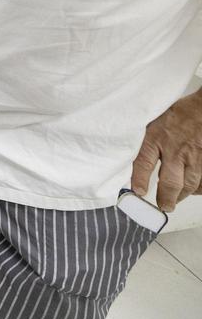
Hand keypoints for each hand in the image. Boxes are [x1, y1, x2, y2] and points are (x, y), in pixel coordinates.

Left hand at [130, 92, 201, 211]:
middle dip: (166, 198)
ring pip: (189, 184)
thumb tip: (123, 150)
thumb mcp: (153, 120)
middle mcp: (175, 149)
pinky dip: (198, 188)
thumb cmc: (178, 113)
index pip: (144, 162)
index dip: (140, 180)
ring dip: (181, 195)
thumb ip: (143, 137)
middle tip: (163, 206)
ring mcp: (195, 156)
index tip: (139, 192)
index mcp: (156, 137)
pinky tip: (193, 189)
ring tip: (175, 199)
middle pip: (170, 182)